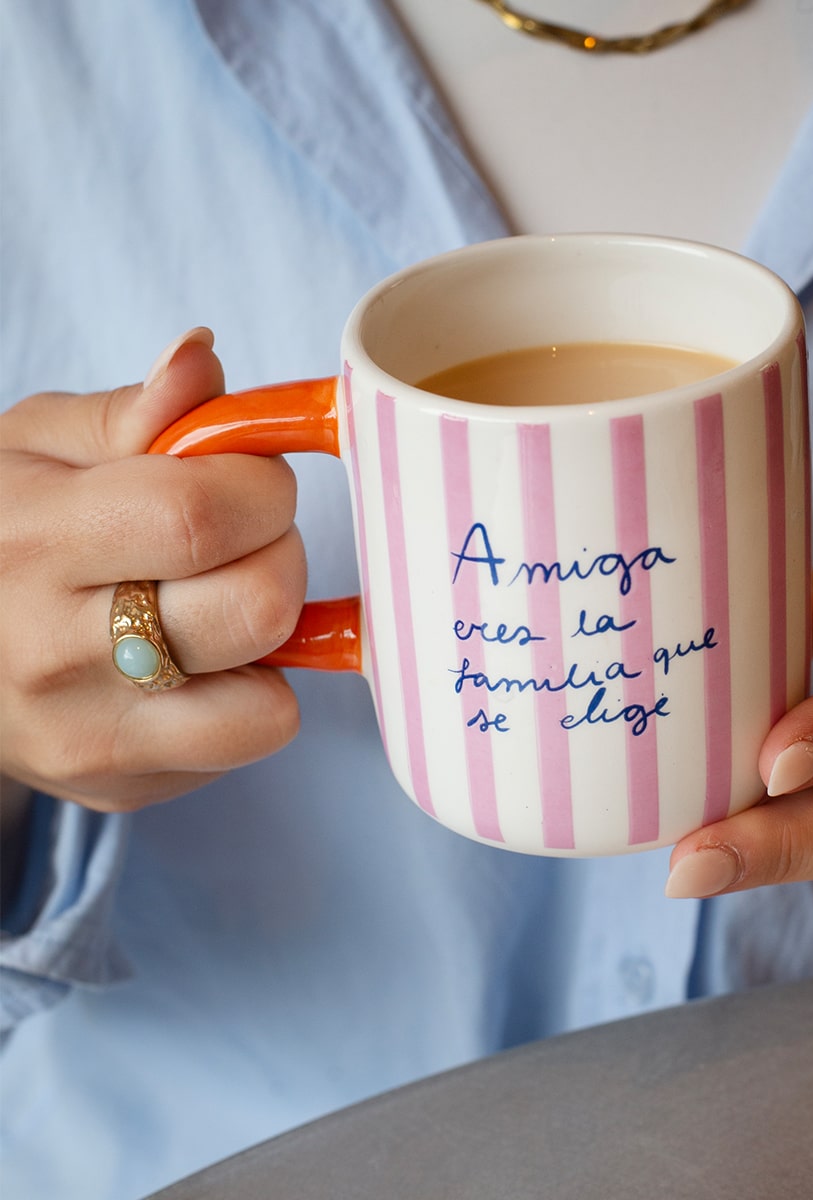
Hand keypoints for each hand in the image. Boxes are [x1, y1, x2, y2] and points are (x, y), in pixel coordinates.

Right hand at [0, 329, 306, 813]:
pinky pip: (251, 738)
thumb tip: (203, 358)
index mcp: (33, 541)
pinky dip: (251, 693)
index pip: (205, 516)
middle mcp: (53, 653)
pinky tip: (199, 661)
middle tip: (239, 542)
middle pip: (257, 607)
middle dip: (280, 555)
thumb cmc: (6, 528)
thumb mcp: (41, 444)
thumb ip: (138, 410)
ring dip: (272, 638)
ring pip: (270, 702)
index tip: (246, 480)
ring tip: (217, 603)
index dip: (261, 488)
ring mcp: (89, 736)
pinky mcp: (122, 787)